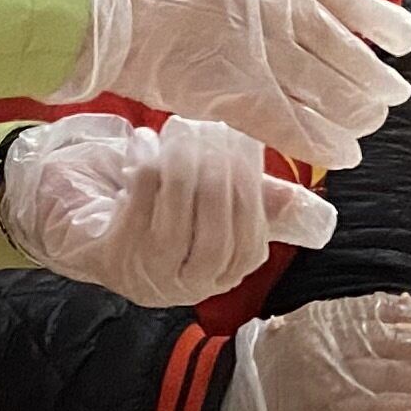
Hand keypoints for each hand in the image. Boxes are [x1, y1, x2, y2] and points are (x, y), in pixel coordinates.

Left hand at [0, 113, 333, 307]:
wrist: (90, 235)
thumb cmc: (164, 217)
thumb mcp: (214, 213)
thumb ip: (262, 207)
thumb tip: (320, 213)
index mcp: (225, 275)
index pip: (250, 233)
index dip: (250, 184)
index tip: (244, 139)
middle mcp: (190, 284)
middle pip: (217, 223)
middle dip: (218, 167)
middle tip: (212, 125)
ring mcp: (150, 274)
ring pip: (179, 209)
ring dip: (182, 160)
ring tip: (181, 127)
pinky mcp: (112, 256)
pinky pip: (138, 198)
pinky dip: (145, 162)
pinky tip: (144, 141)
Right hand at [33, 0, 410, 172]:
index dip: (377, 23)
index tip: (401, 38)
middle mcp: (282, 7)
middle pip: (347, 52)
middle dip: (372, 79)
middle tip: (388, 94)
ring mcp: (265, 53)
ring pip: (334, 92)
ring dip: (358, 113)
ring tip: (368, 126)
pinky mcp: (239, 96)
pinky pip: (296, 127)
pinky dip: (324, 144)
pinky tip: (343, 155)